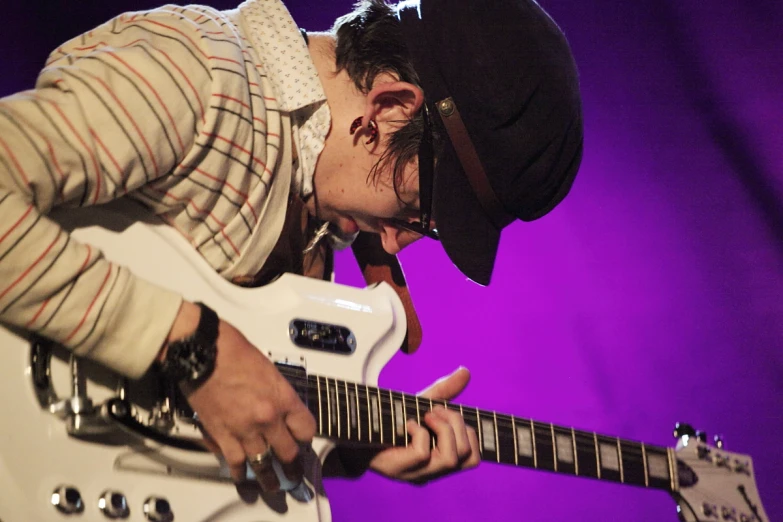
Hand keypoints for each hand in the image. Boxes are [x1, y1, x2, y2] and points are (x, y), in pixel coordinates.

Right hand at [168, 303, 315, 489]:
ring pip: (263, 464)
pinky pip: (235, 462)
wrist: (203, 350)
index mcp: (283, 397)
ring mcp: (244, 428)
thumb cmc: (233, 350)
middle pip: (288, 452)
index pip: (307, 429)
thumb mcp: (269, 369)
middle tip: (293, 471)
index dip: (305, 437)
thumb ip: (277, 392)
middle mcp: (268, 417)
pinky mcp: (221, 434)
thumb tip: (280, 406)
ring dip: (268, 477)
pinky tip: (243, 476)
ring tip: (272, 485)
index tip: (302, 441)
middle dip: (291, 464)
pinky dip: (240, 472)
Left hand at [369, 367, 479, 483]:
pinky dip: (419, 431)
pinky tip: (408, 423)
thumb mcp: (420, 404)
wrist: (353, 432)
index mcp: (440, 461)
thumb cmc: (390, 420)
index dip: (470, 433)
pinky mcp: (398, 470)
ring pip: (450, 458)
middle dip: (457, 424)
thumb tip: (466, 371)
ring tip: (427, 415)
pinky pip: (422, 452)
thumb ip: (443, 392)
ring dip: (443, 428)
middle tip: (436, 410)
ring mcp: (416, 474)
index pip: (473, 459)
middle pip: (468, 457)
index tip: (448, 413)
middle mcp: (432, 472)